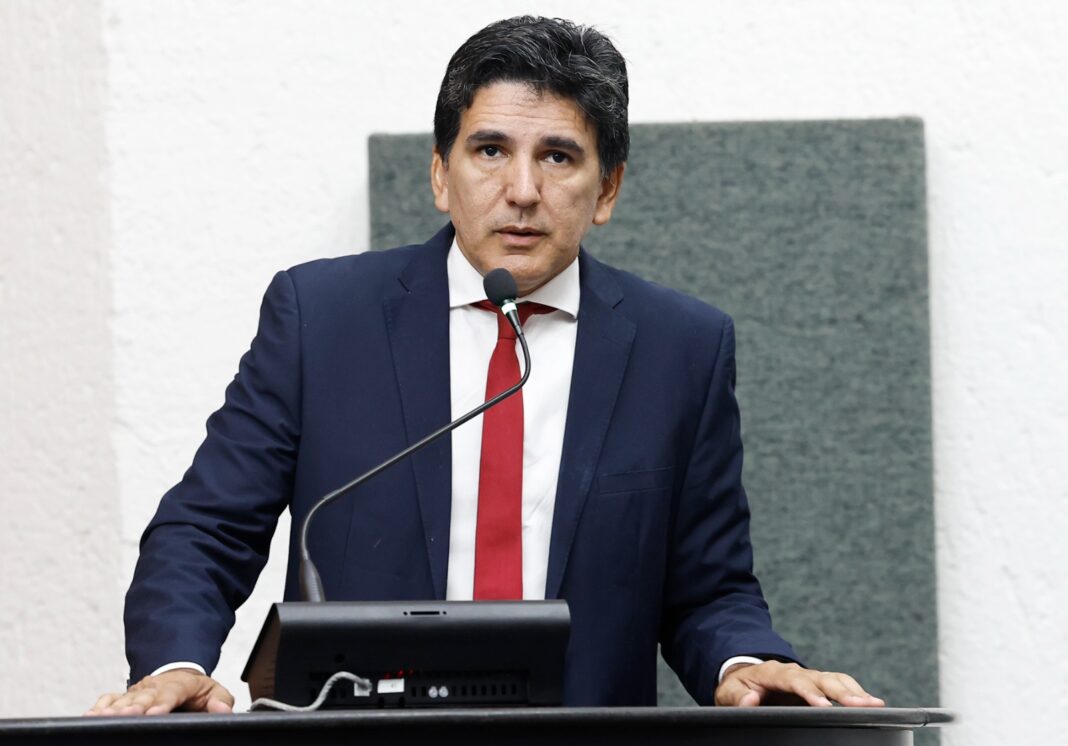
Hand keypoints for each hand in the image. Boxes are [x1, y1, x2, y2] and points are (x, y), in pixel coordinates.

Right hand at [85, 669, 233, 715]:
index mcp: (180, 684)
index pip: (172, 692)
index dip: (163, 703)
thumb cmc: (195, 691)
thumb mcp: (215, 693)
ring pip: (124, 698)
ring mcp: (138, 690)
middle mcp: (155, 685)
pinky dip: (100, 706)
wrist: (179, 677)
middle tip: (128, 715)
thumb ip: (221, 701)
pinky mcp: (124, 696)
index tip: (156, 712)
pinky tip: (91, 716)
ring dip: (114, 708)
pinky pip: (110, 699)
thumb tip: (221, 710)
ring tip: (103, 716)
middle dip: (135, 706)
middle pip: (144, 696)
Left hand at [715, 660, 884, 706]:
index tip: (823, 705)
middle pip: (822, 678)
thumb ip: (737, 696)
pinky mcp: (817, 684)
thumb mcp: (729, 692)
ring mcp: (808, 676)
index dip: (810, 692)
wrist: (744, 677)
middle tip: (861, 704)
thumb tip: (750, 700)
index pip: (795, 681)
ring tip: (875, 704)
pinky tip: (871, 702)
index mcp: (774, 672)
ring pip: (835, 679)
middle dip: (842, 691)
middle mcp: (795, 671)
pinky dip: (856, 691)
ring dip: (855, 691)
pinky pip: (839, 683)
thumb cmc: (738, 687)